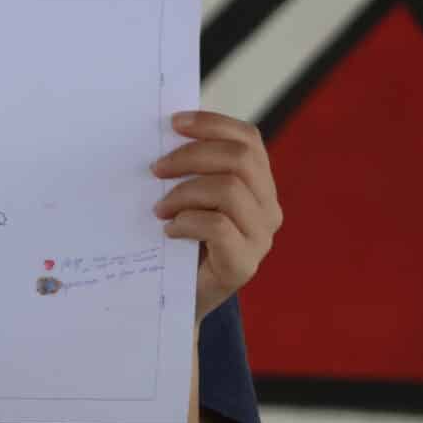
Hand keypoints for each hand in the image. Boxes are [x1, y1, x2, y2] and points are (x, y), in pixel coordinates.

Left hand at [151, 110, 281, 323]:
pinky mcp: (244, 264)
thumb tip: (162, 133)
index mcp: (257, 184)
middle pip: (240, 159)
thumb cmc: (178, 242)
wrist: (176, 299)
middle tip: (155, 169)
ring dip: (184, 193)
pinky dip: (187, 222)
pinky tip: (169, 231)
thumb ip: (188, 170)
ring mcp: (260, 237)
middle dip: (192, 155)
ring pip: (230, 190)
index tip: (173, 122)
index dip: (212, 124)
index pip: (248, 139)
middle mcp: (267, 207)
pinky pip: (218, 227)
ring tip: (159, 209)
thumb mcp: (187, 198)